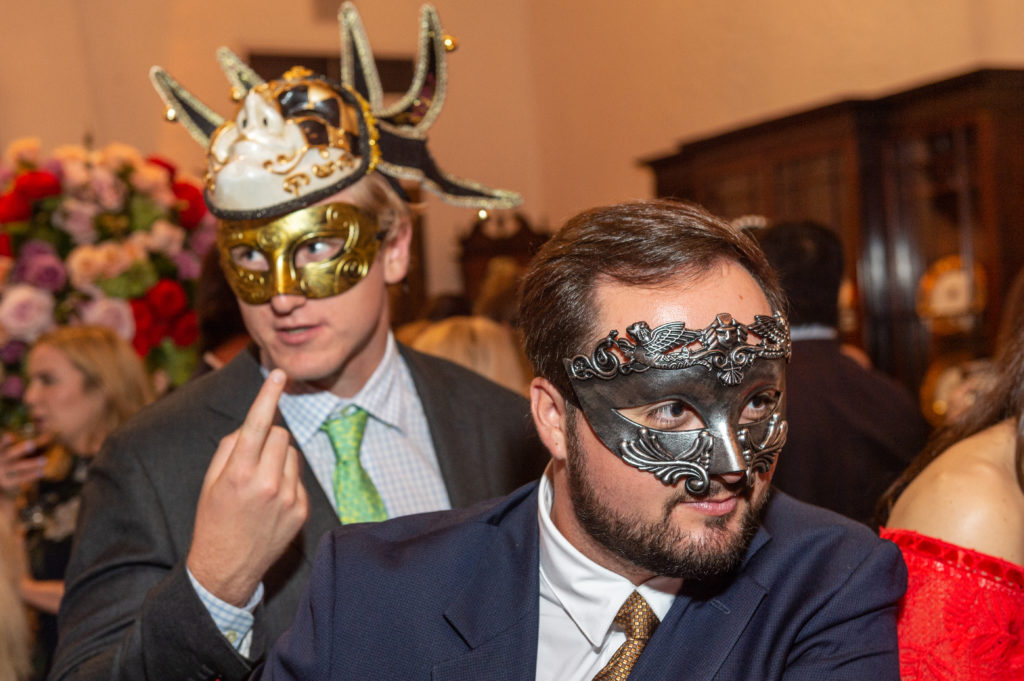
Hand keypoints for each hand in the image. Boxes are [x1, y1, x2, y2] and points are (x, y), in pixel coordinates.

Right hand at [0, 431, 50, 495]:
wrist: (1, 480)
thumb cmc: (8, 462)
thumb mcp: (7, 453)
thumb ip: (12, 446)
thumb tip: (27, 436)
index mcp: (0, 453)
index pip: (2, 446)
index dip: (5, 442)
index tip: (10, 436)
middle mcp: (1, 461)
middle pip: (10, 455)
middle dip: (20, 449)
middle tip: (32, 444)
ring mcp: (3, 472)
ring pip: (18, 467)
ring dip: (32, 464)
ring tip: (44, 460)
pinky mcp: (8, 482)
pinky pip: (20, 479)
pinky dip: (31, 475)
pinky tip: (41, 472)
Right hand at [187, 370, 308, 605]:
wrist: (226, 569)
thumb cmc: (213, 520)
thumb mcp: (210, 482)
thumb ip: (229, 448)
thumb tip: (252, 426)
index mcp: (238, 474)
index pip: (257, 424)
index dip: (268, 396)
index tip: (279, 374)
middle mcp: (266, 484)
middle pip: (280, 434)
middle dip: (268, 437)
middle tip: (252, 458)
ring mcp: (288, 498)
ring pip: (292, 453)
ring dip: (278, 458)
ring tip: (260, 483)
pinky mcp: (301, 510)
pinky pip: (298, 477)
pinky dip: (286, 480)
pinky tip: (271, 501)